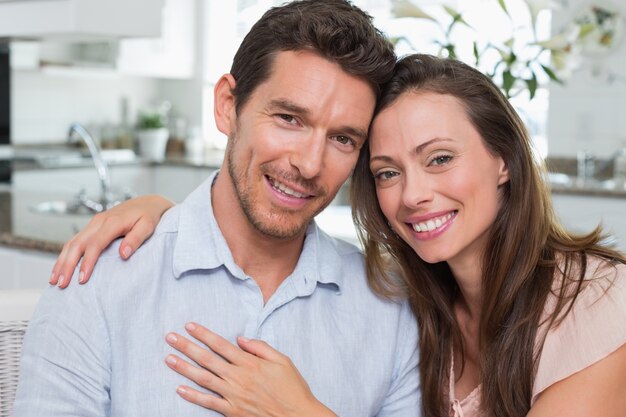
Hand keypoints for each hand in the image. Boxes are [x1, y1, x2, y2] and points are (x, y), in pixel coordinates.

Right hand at [49, 195, 173, 287]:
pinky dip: (65, 254)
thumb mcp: (148, 226)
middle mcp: (99, 221)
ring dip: (62, 261)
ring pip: (72, 242)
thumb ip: (136, 239)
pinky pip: (75, 241)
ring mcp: (94, 223)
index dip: (87, 262)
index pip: (95, 244)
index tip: (82, 279)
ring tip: (55, 280)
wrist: (148, 203)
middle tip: (62, 284)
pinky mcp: (92, 226)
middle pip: (77, 244)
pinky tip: (61, 267)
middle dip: (67, 264)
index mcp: (112, 222)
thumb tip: (123, 254)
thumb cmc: (149, 217)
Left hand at [164, 322, 336, 416]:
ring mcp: (234, 395)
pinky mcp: (232, 411)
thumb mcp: (282, 360)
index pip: (221, 344)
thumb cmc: (292, 388)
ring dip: (184, 368)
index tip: (189, 325)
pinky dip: (193, 396)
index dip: (203, 334)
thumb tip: (240, 339)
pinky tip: (180, 389)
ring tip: (169, 359)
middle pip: (207, 359)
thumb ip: (260, 347)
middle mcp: (238, 377)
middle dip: (186, 346)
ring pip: (203, 378)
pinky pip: (209, 402)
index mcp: (250, 363)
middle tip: (170, 337)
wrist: (298, 416)